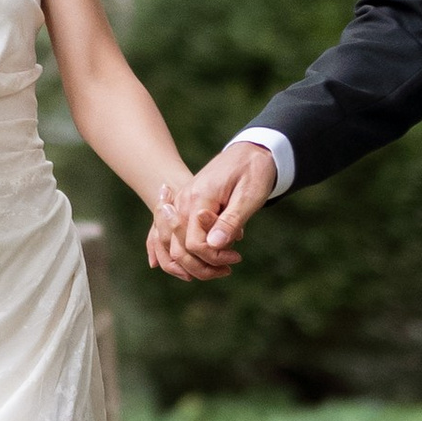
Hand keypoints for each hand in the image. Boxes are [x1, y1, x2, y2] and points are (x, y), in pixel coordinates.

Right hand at [148, 141, 276, 281]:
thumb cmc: (253, 172)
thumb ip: (230, 221)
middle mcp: (183, 201)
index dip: (214, 257)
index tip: (236, 257)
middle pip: (178, 248)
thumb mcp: (249, 196)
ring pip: (170, 245)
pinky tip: (175, 263)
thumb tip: (214, 245)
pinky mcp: (184, 205)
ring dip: (189, 263)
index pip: (194, 243)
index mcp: (198, 198)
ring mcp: (180, 202)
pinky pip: (167, 233)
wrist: (250, 151)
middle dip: (202, 267)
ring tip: (215, 268)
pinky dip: (171, 251)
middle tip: (228, 268)